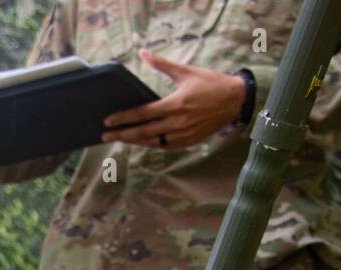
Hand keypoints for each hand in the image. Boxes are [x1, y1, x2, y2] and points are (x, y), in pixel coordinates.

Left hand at [101, 48, 246, 148]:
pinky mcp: (189, 141)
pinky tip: (141, 142)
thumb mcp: (185, 72)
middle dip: (122, 134)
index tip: (108, 121)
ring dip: (134, 142)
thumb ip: (162, 64)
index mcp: (176, 104)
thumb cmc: (210, 83)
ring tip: (120, 139)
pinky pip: (165, 146)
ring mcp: (184, 134)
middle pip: (143, 132)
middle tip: (105, 135)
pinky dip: (151, 144)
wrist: (235, 100)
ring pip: (153, 142)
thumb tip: (143, 53)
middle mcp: (178, 122)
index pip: (143, 114)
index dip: (123, 119)